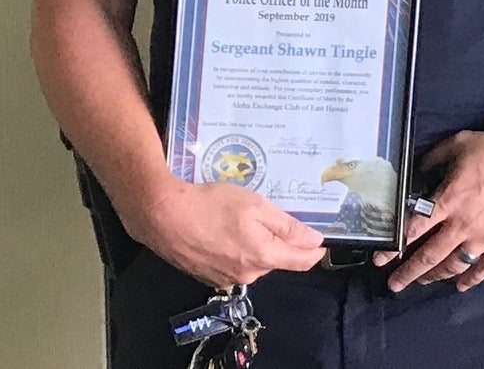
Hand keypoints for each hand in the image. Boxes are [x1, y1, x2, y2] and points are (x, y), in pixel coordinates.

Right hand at [120, 178, 324, 287]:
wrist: (161, 216)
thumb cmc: (211, 205)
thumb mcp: (256, 207)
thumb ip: (288, 227)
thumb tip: (314, 240)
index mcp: (263, 257)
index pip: (301, 261)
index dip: (315, 250)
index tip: (321, 239)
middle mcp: (246, 274)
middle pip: (277, 259)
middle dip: (281, 241)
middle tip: (273, 216)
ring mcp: (224, 278)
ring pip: (255, 261)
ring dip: (257, 245)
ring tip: (243, 220)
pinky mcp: (207, 276)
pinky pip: (233, 263)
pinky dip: (236, 249)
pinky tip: (225, 231)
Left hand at [375, 124, 483, 291]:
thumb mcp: (461, 143)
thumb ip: (434, 158)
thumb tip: (420, 169)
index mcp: (449, 201)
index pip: (412, 230)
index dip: (393, 248)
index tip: (381, 260)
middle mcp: (462, 225)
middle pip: (429, 257)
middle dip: (408, 274)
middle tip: (394, 284)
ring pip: (453, 266)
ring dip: (434, 277)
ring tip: (423, 281)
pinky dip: (471, 279)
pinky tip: (461, 285)